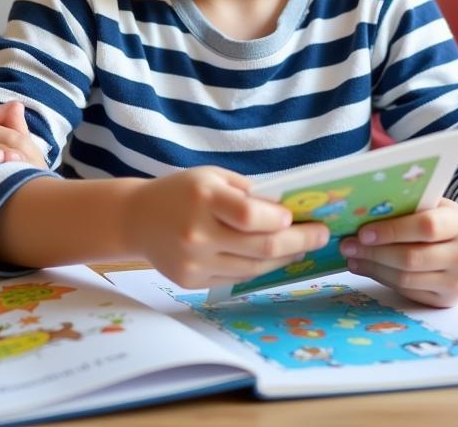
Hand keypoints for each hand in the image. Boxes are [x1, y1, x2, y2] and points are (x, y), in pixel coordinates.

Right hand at [124, 167, 330, 289]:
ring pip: (253, 267)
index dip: (280, 219)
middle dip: (299, 241)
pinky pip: (236, 277)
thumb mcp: (211, 177)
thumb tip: (287, 209)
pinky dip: (258, 267)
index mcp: (203, 197)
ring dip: (284, 258)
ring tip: (301, 248)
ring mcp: (194, 260)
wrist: (136, 218)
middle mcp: (198, 231)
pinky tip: (272, 258)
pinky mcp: (191, 280)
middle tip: (321, 235)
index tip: (299, 217)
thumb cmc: (180, 191)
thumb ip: (246, 192)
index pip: (249, 215)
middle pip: (260, 246)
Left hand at [337, 198, 457, 306]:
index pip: (426, 227)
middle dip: (374, 252)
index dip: (392, 230)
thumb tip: (361, 207)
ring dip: (373, 267)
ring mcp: (457, 282)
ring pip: (406, 279)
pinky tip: (366, 267)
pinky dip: (382, 278)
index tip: (363, 231)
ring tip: (351, 257)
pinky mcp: (445, 300)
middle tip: (347, 245)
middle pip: (412, 258)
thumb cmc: (439, 219)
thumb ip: (406, 204)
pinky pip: (407, 292)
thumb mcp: (431, 205)